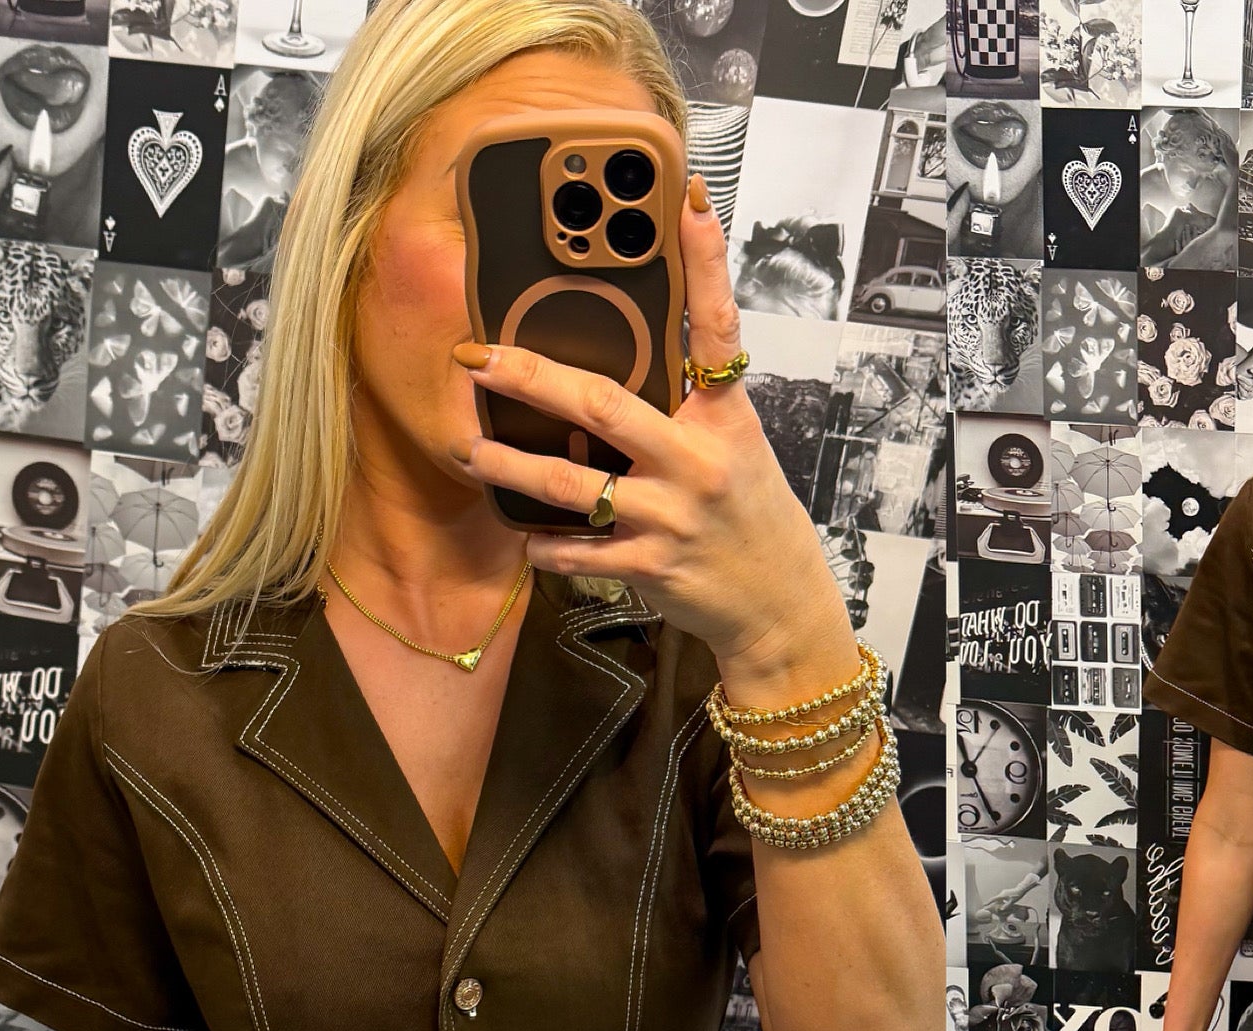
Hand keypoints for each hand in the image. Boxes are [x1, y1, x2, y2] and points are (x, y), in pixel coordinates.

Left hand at [449, 176, 848, 667]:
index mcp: (725, 422)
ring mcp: (674, 517)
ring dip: (514, 466)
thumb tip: (613, 376)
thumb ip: (685, 411)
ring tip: (472, 449)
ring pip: (575, 485)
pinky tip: (526, 536)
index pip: (718, 331)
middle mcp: (699, 463)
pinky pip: (582, 551)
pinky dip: (547, 545)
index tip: (687, 201)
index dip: (706, 264)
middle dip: (532, 378)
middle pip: (604, 405)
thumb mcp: (736, 452)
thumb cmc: (750, 520)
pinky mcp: (653, 566)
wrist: (779, 607)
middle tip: (478, 358)